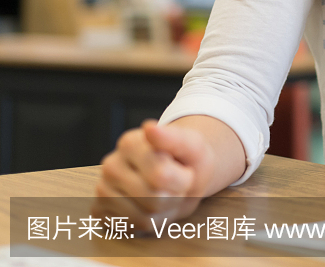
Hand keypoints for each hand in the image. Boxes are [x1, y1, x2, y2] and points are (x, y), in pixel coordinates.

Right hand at [93, 120, 215, 228]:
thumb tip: (149, 128)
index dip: (183, 180)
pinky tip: (152, 206)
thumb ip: (174, 138)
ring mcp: (102, 189)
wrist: (181, 172)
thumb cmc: (187, 159)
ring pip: (143, 218)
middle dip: (174, 197)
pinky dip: (150, 223)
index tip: (184, 169)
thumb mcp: (193, 146)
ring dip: (164, 212)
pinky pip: (132, 228)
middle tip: (176, 185)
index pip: (161, 177)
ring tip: (166, 194)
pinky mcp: (100, 211)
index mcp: (130, 143)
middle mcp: (110, 165)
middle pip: (153, 201)